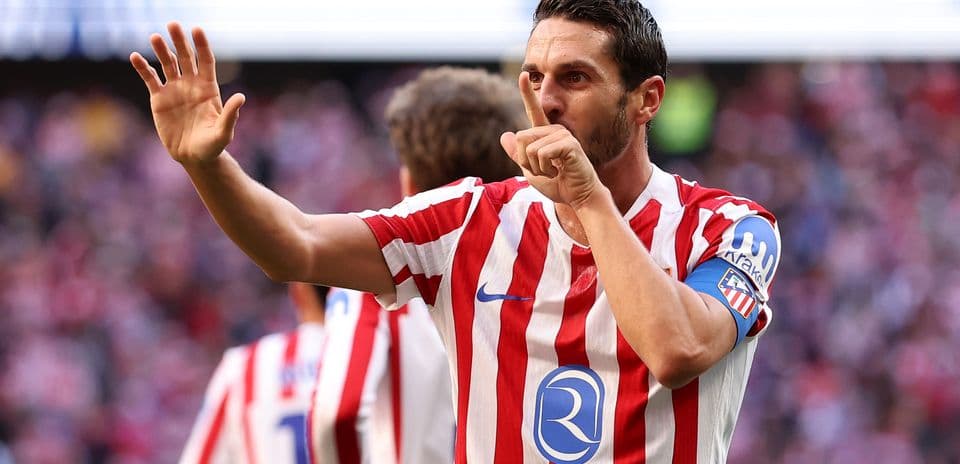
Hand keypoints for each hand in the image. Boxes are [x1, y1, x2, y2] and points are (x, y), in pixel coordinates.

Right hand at [130, 22, 244, 164]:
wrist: (193, 157)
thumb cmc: (212, 146)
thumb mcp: (223, 132)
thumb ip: (231, 114)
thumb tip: (241, 97)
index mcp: (208, 89)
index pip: (206, 61)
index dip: (201, 45)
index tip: (197, 30)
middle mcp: (191, 85)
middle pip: (185, 57)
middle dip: (180, 41)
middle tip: (173, 24)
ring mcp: (174, 90)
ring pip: (167, 64)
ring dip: (161, 50)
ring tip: (155, 37)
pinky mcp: (159, 98)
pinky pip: (150, 79)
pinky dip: (143, 68)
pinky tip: (135, 57)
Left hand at [500, 72, 601, 208]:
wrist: (578, 197)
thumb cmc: (558, 184)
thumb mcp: (531, 171)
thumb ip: (518, 154)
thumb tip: (505, 135)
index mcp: (545, 134)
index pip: (534, 111)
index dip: (527, 93)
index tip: (523, 75)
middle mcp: (554, 129)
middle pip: (520, 137)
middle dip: (525, 161)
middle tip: (544, 170)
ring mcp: (563, 134)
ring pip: (529, 148)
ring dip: (536, 167)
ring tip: (554, 172)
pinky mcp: (569, 143)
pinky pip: (541, 153)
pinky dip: (544, 168)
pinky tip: (559, 172)